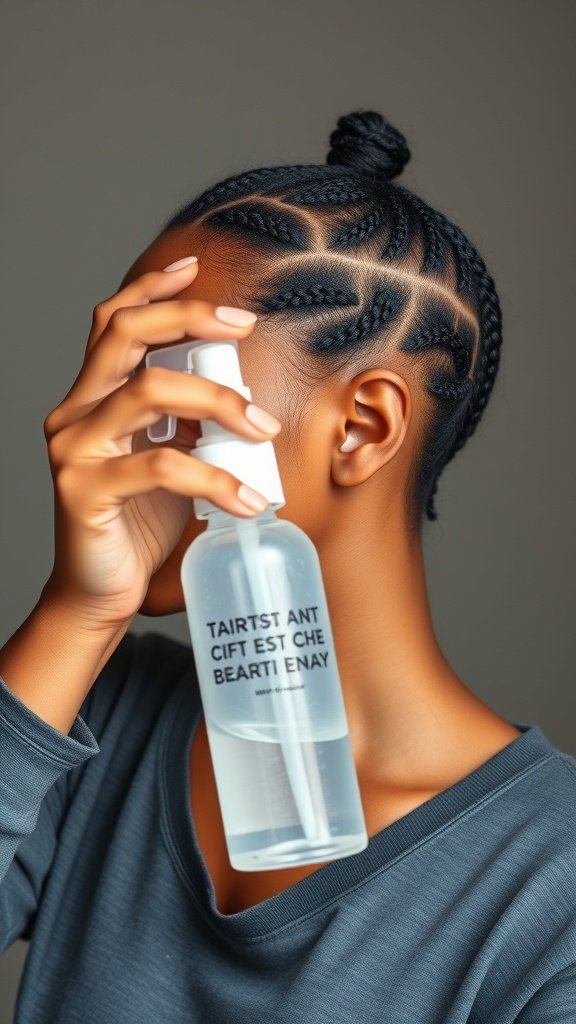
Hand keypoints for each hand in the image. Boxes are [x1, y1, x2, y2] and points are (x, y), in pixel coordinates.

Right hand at [40, 260, 281, 628]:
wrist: (98, 592)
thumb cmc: (133, 525)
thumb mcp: (162, 461)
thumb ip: (180, 424)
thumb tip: (233, 393)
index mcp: (92, 398)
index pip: (113, 323)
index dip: (152, 289)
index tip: (194, 267)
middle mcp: (74, 412)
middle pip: (124, 333)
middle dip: (189, 318)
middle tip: (244, 327)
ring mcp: (74, 449)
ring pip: (149, 390)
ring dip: (218, 400)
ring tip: (263, 428)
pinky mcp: (84, 490)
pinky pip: (160, 465)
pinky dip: (215, 476)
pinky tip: (248, 499)